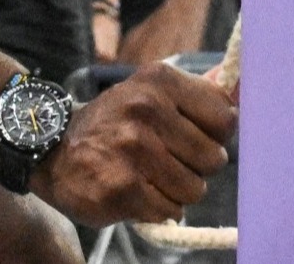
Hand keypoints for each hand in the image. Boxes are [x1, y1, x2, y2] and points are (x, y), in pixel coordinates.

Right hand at [26, 65, 234, 225]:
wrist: (52, 148)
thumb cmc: (114, 122)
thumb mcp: (149, 91)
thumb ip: (197, 95)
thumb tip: (242, 88)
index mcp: (160, 82)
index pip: (225, 118)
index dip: (217, 136)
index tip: (198, 137)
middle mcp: (147, 112)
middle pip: (214, 159)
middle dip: (196, 167)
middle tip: (169, 160)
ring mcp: (134, 152)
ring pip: (194, 190)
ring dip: (177, 191)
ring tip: (150, 177)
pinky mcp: (122, 190)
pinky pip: (169, 211)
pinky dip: (157, 208)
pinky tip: (135, 191)